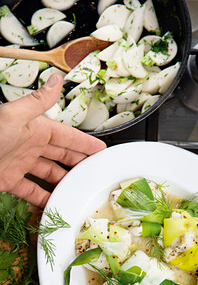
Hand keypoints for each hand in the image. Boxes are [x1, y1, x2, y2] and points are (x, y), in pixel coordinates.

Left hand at [0, 73, 105, 207]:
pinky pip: (32, 191)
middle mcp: (29, 145)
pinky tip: (56, 203)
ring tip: (80, 191)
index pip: (67, 136)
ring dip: (64, 182)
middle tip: (96, 172)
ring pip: (49, 174)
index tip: (101, 149)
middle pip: (61, 156)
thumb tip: (56, 80)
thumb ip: (38, 102)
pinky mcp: (10, 181)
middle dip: (79, 163)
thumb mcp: (14, 116)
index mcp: (34, 128)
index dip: (85, 143)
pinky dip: (44, 198)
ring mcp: (20, 164)